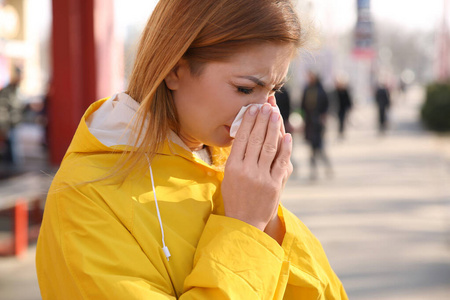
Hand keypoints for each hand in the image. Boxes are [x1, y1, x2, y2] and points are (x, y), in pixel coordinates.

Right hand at [222, 103, 292, 231]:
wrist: (244, 222)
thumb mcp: (228, 177)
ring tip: (276, 114)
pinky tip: (288, 136)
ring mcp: (261, 177)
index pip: (241, 139)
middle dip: (262, 120)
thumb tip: (245, 137)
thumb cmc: (235, 198)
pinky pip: (281, 162)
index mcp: (232, 167)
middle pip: (255, 139)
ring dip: (273, 129)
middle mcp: (246, 170)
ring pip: (268, 147)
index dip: (248, 121)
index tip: (252, 108)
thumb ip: (237, 159)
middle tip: (266, 106)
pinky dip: (285, 148)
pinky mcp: (274, 185)